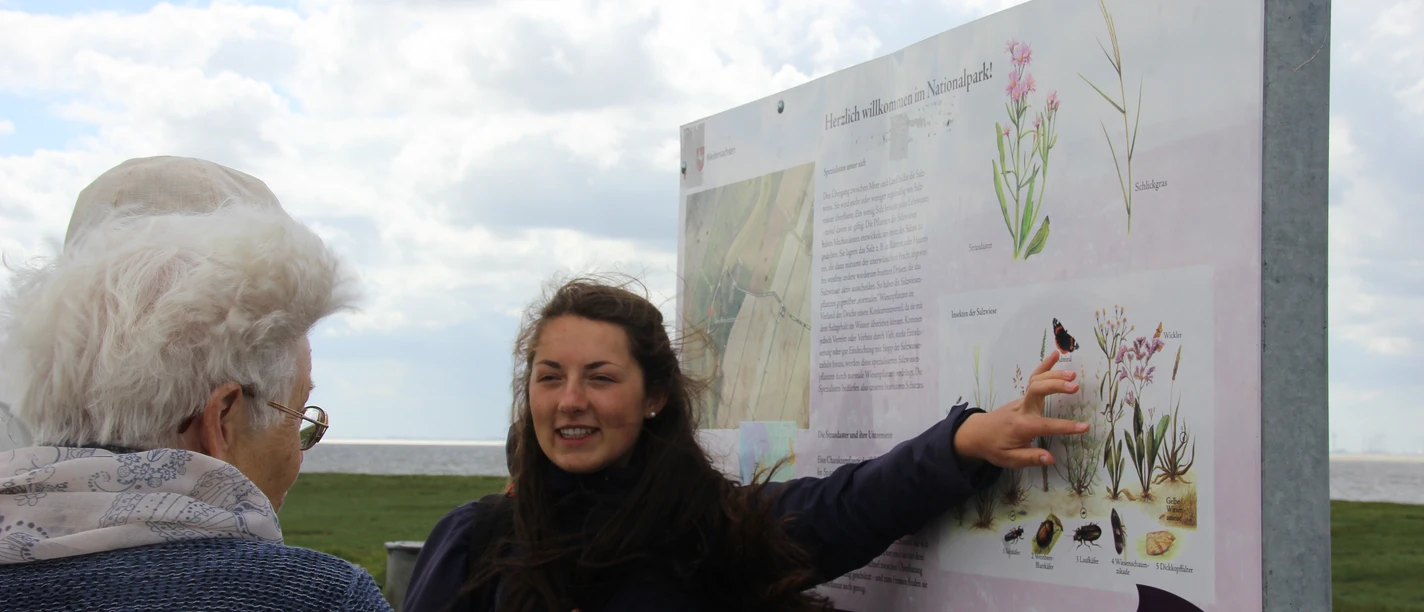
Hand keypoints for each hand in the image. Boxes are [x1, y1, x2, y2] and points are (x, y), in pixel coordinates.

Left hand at [953, 351, 1089, 469]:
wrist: (976, 433)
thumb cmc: (994, 447)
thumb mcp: (1009, 459)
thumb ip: (1030, 458)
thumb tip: (1051, 458)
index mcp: (1021, 426)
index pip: (1046, 425)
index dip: (1065, 426)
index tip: (1084, 427)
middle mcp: (1022, 409)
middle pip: (1037, 390)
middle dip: (1055, 386)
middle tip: (1075, 387)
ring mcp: (1022, 400)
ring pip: (1036, 381)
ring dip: (1054, 375)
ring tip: (1073, 375)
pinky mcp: (1023, 396)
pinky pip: (1034, 378)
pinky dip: (1045, 366)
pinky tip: (1056, 355)